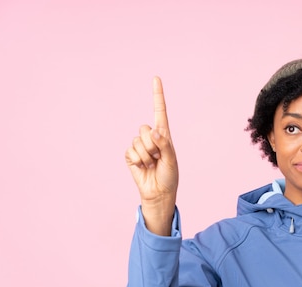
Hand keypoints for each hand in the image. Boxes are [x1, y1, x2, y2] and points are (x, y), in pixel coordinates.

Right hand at [125, 77, 177, 234]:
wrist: (158, 192)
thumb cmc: (169, 176)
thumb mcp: (171, 159)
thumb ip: (164, 144)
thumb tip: (153, 131)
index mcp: (164, 135)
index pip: (160, 111)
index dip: (157, 95)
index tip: (156, 78)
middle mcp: (151, 138)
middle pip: (144, 129)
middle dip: (151, 145)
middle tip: (158, 158)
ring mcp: (139, 146)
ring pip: (137, 141)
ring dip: (146, 155)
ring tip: (152, 164)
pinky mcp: (130, 155)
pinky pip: (130, 151)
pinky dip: (137, 161)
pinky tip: (142, 167)